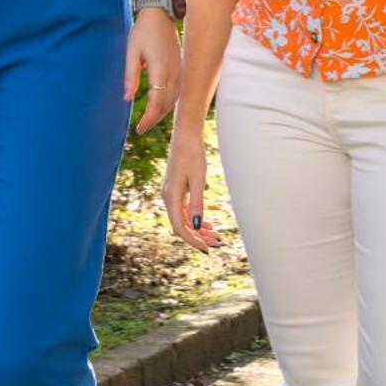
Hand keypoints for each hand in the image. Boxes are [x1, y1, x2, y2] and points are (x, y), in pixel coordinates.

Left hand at [123, 9, 179, 134]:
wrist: (160, 14)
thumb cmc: (143, 31)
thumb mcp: (131, 51)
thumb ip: (130, 75)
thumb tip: (126, 98)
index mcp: (159, 68)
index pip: (156, 101)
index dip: (148, 118)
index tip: (139, 128)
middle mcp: (172, 72)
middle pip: (166, 104)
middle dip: (154, 119)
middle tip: (141, 128)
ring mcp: (178, 70)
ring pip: (174, 100)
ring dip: (162, 113)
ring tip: (149, 121)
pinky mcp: (179, 68)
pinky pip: (177, 92)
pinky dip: (169, 103)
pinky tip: (161, 108)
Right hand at [161, 124, 220, 251]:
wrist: (186, 136)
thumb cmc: (193, 155)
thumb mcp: (198, 180)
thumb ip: (197, 204)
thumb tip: (197, 226)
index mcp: (171, 197)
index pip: (179, 227)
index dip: (192, 240)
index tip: (207, 249)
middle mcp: (168, 197)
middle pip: (181, 225)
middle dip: (198, 237)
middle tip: (217, 244)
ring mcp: (172, 194)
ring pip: (184, 219)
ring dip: (198, 230)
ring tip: (216, 236)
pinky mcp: (177, 190)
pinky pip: (184, 211)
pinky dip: (196, 219)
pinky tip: (208, 224)